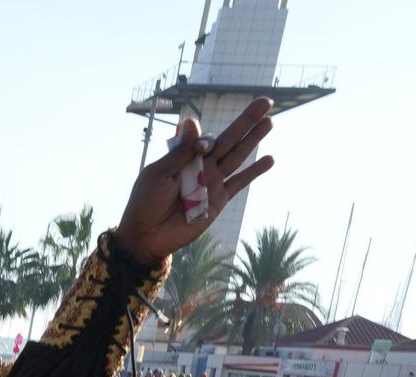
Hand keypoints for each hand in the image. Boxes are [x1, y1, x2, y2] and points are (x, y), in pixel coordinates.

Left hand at [112, 99, 274, 267]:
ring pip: (238, 156)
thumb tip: (192, 121)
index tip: (202, 147)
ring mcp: (213, 182)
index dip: (206, 139)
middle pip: (229, 139)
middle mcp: (202, 166)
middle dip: (247, 120)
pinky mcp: (219, 200)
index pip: (204, 140)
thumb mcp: (158, 174)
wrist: (146, 235)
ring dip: (254, 139)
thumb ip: (180, 152)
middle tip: (266, 101)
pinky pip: (240, 183)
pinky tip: (269, 159)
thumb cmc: (145, 203)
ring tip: (270, 122)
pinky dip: (254, 172)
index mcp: (185, 157)